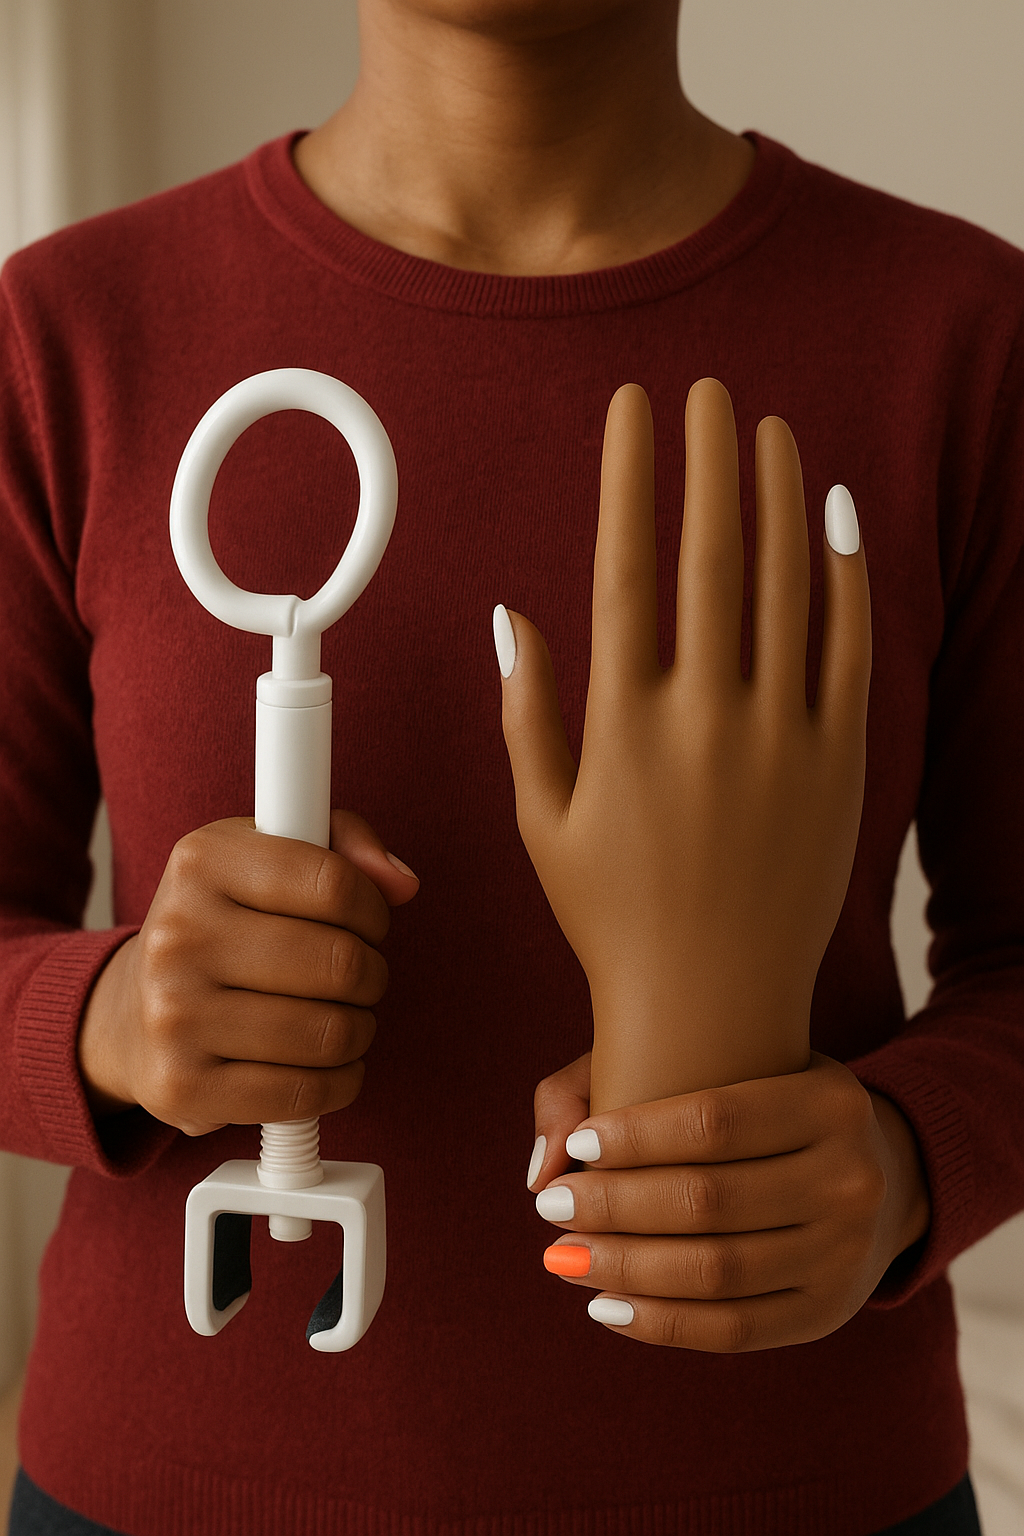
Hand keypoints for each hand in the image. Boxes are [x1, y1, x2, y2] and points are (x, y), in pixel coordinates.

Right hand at [77, 810, 418, 1132]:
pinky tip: (326, 1065)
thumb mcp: (267, 856)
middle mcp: (177, 934)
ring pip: (330, 1032)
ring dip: (358, 1030)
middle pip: (341, 962)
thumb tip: (401, 882)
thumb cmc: (224, 926)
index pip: (334, 884)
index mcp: (201, 862)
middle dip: (372, 974)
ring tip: (339, 1018)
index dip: (373, 909)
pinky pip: (303, 1094)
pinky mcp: (182, 1087)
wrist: (131, 1014)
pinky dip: (338, 1083)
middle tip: (356, 977)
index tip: (369, 923)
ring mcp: (173, 1015)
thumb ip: (345, 846)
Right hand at [495, 380, 870, 1111]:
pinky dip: (844, 579)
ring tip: (768, 432)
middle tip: (708, 393)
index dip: (629, 478)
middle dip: (708, 462)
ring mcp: (781, 740)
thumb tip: (513, 614)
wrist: (713, 1002)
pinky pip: (848, 651)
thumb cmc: (611, 913)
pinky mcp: (838, 765)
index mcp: (624, 728)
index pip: (626, 570)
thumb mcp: (545, 819)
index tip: (631, 411)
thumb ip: (527, 712)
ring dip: (777, 499)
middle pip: (712, 559)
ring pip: (785, 589)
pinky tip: (835, 519)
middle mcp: (705, 721)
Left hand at [529, 1051, 930, 1350]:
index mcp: (830, 1103)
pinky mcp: (826, 1314)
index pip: (716, 1121)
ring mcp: (845, 1253)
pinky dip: (659, 1323)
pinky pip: (733, 1330)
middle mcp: (851, 1178)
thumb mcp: (720, 1063)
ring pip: (715, 1272)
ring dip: (625, 1268)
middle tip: (553, 1206)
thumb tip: (545, 1166)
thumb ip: (606, 1080)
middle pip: (709, 1200)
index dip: (637, 1137)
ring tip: (563, 1256)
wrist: (876, 1173)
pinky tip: (604, 1305)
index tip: (579, 1147)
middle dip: (616, 1207)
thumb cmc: (760, 1105)